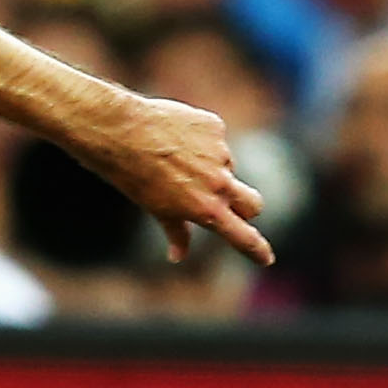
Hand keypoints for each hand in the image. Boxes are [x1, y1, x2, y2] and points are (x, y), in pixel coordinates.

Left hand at [87, 95, 272, 266]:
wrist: (121, 132)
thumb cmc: (133, 177)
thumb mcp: (155, 209)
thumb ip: (176, 231)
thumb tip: (178, 256)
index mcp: (206, 209)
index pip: (242, 235)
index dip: (256, 249)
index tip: (266, 259)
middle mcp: (219, 183)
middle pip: (253, 203)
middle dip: (246, 209)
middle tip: (229, 206)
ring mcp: (220, 154)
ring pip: (226, 167)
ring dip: (210, 168)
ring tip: (174, 160)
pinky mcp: (216, 128)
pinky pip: (215, 139)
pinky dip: (201, 142)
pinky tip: (174, 137)